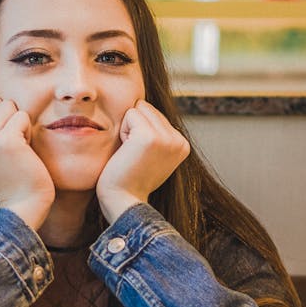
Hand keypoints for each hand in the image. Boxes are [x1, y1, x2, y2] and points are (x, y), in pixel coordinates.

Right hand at [0, 97, 54, 230]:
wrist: (22, 204)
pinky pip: (22, 116)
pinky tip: (26, 150)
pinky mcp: (5, 140)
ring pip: (7, 106)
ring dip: (19, 123)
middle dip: (9, 119)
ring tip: (19, 147)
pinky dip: (28, 130)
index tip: (3, 148)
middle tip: (14, 145)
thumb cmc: (10, 181)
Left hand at [96, 100, 189, 222]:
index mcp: (182, 144)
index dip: (139, 131)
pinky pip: (130, 114)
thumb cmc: (131, 179)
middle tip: (134, 156)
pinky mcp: (150, 136)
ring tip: (131, 154)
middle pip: (147, 108)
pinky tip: (127, 152)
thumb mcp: (153, 155)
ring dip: (128, 129)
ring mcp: (167, 138)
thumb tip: (143, 105)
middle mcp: (179, 140)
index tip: (141, 157)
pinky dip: (122, 132)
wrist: (124, 201)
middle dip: (134, 127)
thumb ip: (158, 134)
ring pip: (139, 108)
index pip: (154, 114)